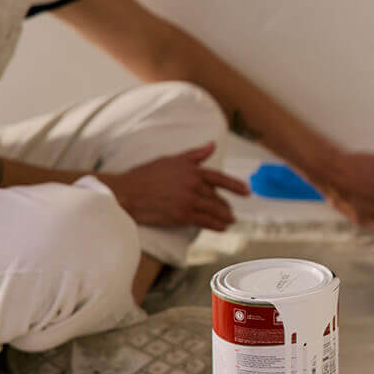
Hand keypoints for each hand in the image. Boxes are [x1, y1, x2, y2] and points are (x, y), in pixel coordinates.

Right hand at [101, 142, 248, 230]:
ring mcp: (188, 201)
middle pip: (217, 197)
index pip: (219, 178)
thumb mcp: (170, 160)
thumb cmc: (145, 175)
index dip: (235, 185)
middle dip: (226, 206)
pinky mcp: (181, 215)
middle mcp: (192, 185)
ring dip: (224, 217)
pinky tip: (222, 228)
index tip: (247, 191)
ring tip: (230, 220)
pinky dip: (216, 225)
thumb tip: (212, 145)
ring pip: (214, 210)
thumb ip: (194, 155)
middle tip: (231, 211)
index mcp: (191, 170)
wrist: (126, 192)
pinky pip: (204, 221)